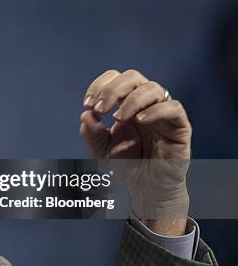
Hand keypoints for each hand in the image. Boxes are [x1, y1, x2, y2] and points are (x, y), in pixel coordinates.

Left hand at [79, 69, 190, 234]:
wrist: (145, 188)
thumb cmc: (125, 165)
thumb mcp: (101, 151)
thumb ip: (91, 133)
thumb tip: (85, 115)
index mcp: (125, 103)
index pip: (115, 78)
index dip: (100, 86)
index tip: (87, 104)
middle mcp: (144, 104)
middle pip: (133, 77)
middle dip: (112, 89)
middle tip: (100, 109)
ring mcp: (163, 113)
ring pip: (153, 88)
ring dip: (131, 100)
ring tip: (117, 119)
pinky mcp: (179, 126)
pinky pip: (173, 108)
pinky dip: (156, 110)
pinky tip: (140, 120)